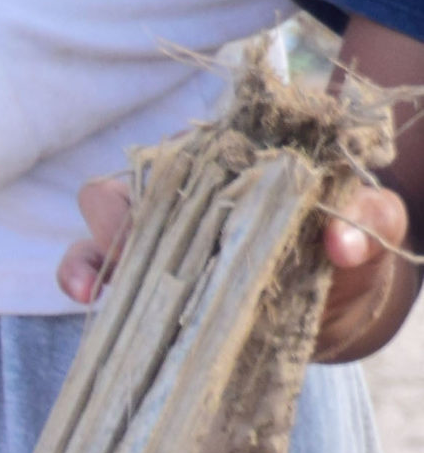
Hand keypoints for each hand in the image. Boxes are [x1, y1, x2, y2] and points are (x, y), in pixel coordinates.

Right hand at [58, 173, 416, 361]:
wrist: (340, 295)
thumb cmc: (349, 238)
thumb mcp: (369, 221)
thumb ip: (366, 219)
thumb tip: (341, 243)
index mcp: (230, 162)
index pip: (186, 153)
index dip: (168, 174)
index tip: (165, 203)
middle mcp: (184, 189)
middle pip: (130, 186)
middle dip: (118, 218)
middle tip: (125, 248)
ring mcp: (162, 233)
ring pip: (102, 222)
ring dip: (91, 253)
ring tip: (90, 288)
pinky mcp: (152, 278)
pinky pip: (98, 267)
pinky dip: (82, 276)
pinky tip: (84, 299)